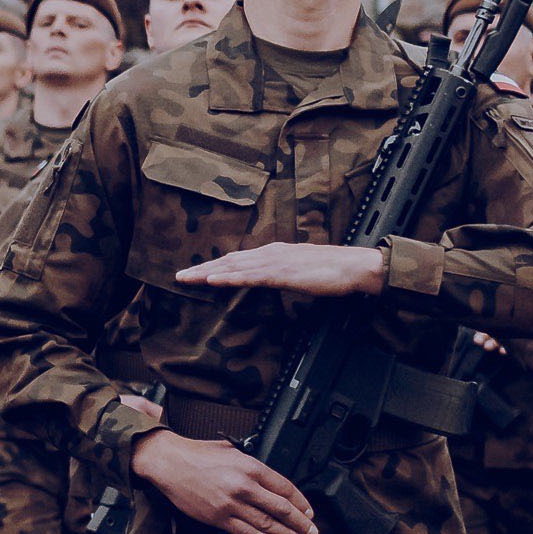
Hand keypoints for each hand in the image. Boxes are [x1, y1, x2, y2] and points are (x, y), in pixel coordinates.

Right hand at [133, 429, 317, 533]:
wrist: (170, 463)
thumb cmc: (198, 455)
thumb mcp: (232, 450)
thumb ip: (253, 465)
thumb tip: (270, 480)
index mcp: (250, 467)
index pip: (285, 488)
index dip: (301, 502)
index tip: (309, 511)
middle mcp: (244, 486)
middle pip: (281, 509)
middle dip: (301, 523)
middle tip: (312, 532)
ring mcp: (231, 505)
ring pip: (267, 524)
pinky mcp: (218, 518)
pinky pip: (246, 532)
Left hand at [179, 240, 388, 296]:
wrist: (353, 267)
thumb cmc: (332, 271)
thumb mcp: (301, 272)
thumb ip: (283, 273)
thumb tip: (271, 279)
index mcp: (274, 252)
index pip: (238, 259)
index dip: (215, 265)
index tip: (196, 273)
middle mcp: (270, 253)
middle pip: (229, 260)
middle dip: (202, 269)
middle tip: (179, 276)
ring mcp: (274, 262)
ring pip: (234, 267)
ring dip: (208, 273)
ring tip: (186, 279)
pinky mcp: (281, 273)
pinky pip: (249, 276)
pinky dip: (229, 277)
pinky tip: (213, 281)